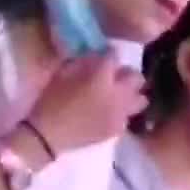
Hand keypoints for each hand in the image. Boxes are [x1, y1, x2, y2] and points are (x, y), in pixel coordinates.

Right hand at [29, 51, 146, 154]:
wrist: (48, 135)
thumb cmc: (51, 100)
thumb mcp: (63, 73)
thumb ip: (83, 63)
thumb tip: (95, 58)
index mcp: (102, 75)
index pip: (115, 56)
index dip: (109, 54)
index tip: (104, 55)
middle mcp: (118, 93)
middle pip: (136, 77)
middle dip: (127, 74)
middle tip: (113, 76)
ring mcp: (121, 113)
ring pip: (141, 99)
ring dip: (131, 95)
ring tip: (117, 96)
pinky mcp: (118, 129)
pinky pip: (127, 117)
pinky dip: (121, 113)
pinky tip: (108, 114)